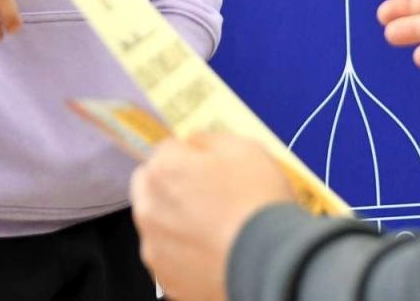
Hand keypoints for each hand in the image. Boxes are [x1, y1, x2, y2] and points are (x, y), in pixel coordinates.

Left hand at [131, 133, 297, 300]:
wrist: (270, 262)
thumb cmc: (258, 203)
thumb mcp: (245, 148)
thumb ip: (210, 139)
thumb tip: (196, 142)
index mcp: (164, 169)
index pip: (166, 149)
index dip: (189, 154)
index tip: (207, 165)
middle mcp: (149, 208)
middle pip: (151, 186)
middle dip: (170, 185)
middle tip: (206, 194)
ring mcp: (154, 248)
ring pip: (157, 225)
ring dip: (175, 221)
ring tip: (214, 229)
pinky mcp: (165, 279)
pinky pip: (169, 257)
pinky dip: (184, 254)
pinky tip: (212, 251)